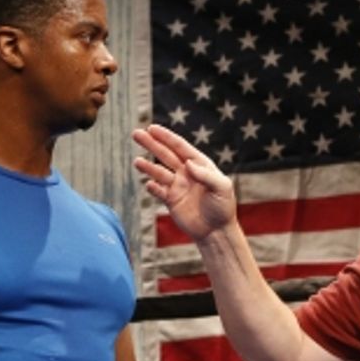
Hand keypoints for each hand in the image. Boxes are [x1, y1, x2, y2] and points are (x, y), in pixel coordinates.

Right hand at [132, 124, 237, 240]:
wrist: (217, 232)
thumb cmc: (223, 208)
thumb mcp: (221, 188)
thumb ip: (205, 175)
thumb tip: (188, 164)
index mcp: (199, 165)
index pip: (180, 147)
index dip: (166, 137)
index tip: (152, 128)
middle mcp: (187, 173)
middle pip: (165, 155)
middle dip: (151, 144)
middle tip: (136, 133)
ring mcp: (178, 186)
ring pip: (159, 172)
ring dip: (147, 167)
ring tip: (137, 162)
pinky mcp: (171, 201)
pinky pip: (158, 191)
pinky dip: (153, 187)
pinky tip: (149, 184)